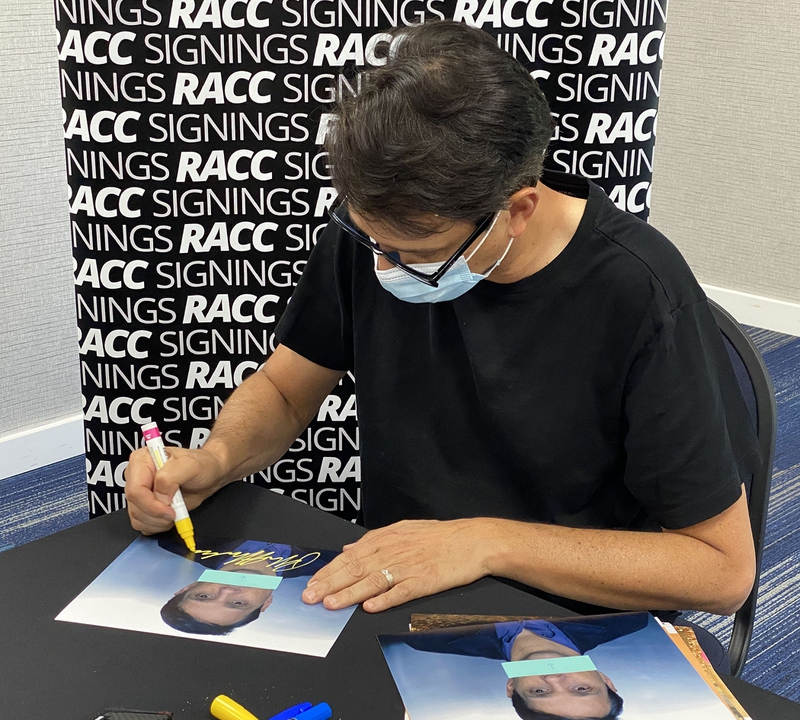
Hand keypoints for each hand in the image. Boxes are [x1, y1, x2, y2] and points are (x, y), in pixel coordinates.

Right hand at [124, 446, 226, 533]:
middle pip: (135, 506)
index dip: (152, 504)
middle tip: (175, 511)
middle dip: (157, 515)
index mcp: (142, 460)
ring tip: (175, 512)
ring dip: (158, 522)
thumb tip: (159, 494)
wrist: (209, 474)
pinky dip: (156, 525)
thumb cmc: (201, 465)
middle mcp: (136, 476)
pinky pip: (141, 524)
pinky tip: (169, 516)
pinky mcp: (143, 506)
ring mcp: (139, 492)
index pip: (135, 490)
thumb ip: (172, 476)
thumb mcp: (190, 464)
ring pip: (137, 518)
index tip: (170, 509)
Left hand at [302, 518, 496, 612]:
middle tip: (310, 597)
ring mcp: (409, 567)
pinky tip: (369, 607)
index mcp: (387, 538)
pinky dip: (385, 599)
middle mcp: (394, 551)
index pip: (351, 556)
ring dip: (350, 594)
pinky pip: (401, 591)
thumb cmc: (439, 536)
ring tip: (331, 604)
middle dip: (330, 583)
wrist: (473, 540)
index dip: (329, 570)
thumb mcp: (404, 529)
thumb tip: (348, 549)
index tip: (311, 583)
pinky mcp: (425, 581)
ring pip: (373, 580)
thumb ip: (375, 540)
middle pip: (356, 568)